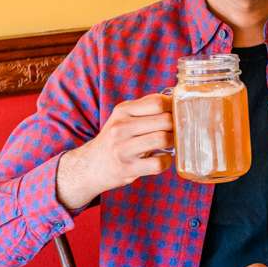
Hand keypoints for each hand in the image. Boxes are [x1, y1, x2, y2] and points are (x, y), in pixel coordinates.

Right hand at [55, 93, 172, 209]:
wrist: (91, 165)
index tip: (176, 114)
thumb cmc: (116, 138)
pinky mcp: (128, 168)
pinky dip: (166, 161)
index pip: (157, 102)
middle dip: (176, 126)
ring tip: (169, 144)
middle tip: (175, 131)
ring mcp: (123, 149)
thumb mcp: (124, 117)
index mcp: (123, 111)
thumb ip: (147, 107)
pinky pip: (158, 163)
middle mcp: (121, 127)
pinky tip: (161, 158)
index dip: (173, 107)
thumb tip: (176, 98)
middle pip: (165, 120)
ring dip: (173, 142)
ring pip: (163, 139)